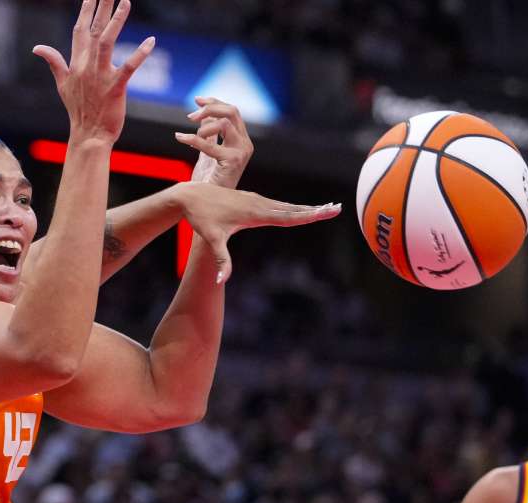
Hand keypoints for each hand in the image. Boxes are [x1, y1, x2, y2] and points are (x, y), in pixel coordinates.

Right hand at [32, 0, 154, 144]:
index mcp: (76, 63)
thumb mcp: (62, 84)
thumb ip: (54, 62)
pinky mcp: (115, 88)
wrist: (88, 135)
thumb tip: (37, 48)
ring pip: (106, 43)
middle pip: (94, 30)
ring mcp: (100, 76)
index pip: (80, 31)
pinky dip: (139, 54)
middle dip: (101, 6)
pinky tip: (150, 41)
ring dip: (116, 22)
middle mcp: (87, 66)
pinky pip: (128, 68)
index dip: (85, 11)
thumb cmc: (78, 110)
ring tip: (125, 1)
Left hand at [176, 182, 340, 283]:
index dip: (309, 215)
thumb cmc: (201, 219)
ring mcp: (255, 200)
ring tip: (326, 208)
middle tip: (337, 209)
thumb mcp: (211, 241)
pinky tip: (298, 209)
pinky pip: (276, 204)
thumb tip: (222, 281)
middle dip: (315, 210)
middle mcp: (258, 204)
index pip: (288, 217)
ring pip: (285, 206)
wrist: (190, 196)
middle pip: (292, 209)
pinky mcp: (251, 199)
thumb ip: (220, 261)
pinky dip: (291, 206)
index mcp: (254, 213)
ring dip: (306, 207)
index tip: (328, 211)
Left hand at [178, 97, 252, 189]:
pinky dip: (193, 138)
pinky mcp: (233, 161)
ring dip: (204, 122)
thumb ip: (208, 133)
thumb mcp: (207, 151)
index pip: (232, 111)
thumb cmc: (208, 181)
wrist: (208, 203)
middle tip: (190, 115)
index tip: (197, 100)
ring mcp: (242, 152)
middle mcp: (245, 143)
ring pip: (226, 122)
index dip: (215, 102)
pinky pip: (211, 143)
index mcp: (240, 139)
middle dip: (210, 107)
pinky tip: (180, 138)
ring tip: (190, 130)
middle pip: (232, 111)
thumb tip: (203, 113)